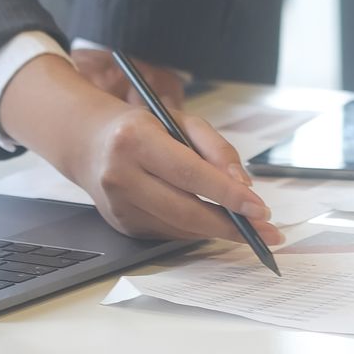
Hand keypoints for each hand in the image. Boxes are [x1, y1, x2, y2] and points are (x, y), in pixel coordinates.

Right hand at [0, 54, 281, 245]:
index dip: (228, 195)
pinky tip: (213, 223)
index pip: (190, 174)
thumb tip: (244, 185)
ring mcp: (117, 205)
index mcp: (135, 140)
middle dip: (231, 226)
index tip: (260, 209)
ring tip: (249, 229)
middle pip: (185, 211)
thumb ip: (217, 149)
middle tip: (266, 233)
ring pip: (179, 228)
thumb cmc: (143, 127)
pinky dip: (196, 230)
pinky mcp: (121, 224)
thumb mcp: (182, 121)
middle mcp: (121, 175)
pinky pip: (169, 232)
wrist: (87, 142)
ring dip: (218, 231)